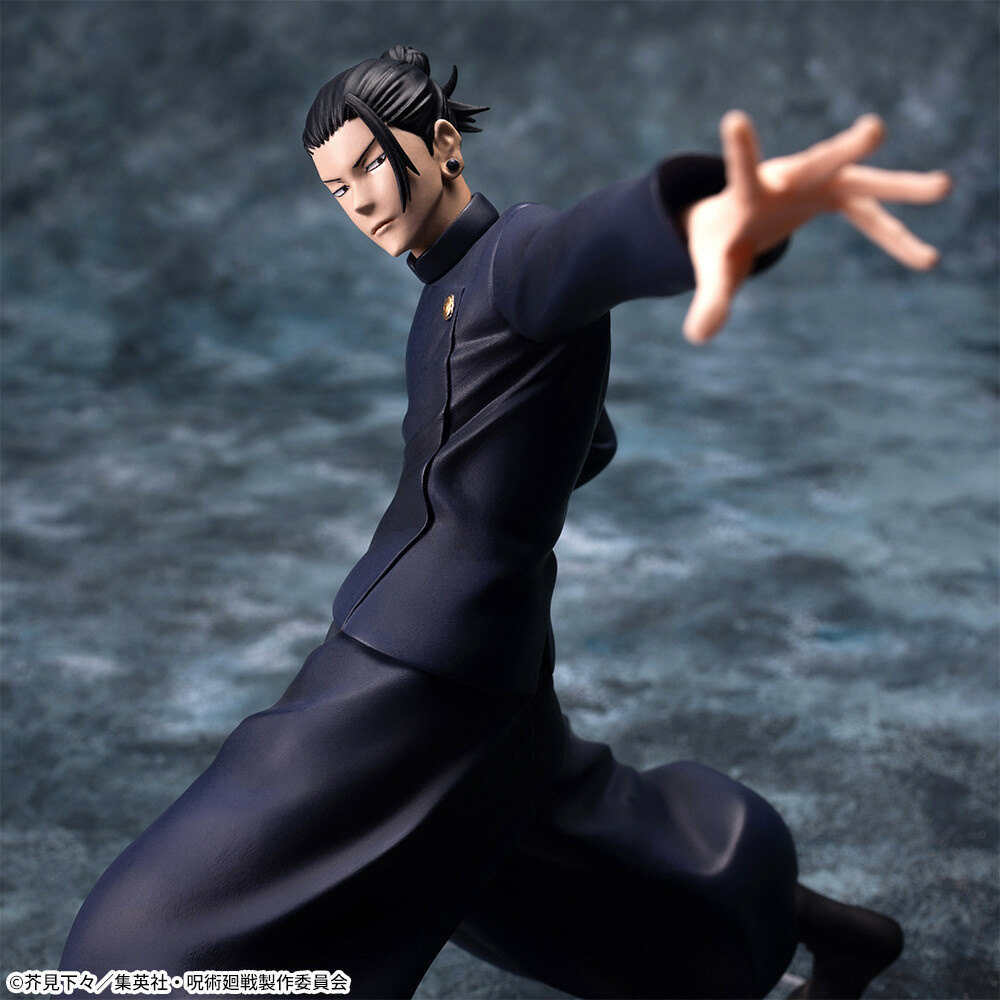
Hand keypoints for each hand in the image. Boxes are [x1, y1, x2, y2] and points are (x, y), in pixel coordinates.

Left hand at [681, 111, 951, 343]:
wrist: (736, 219)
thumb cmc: (720, 243)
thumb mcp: (712, 272)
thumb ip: (710, 299)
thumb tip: (698, 337)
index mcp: (748, 193)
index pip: (741, 171)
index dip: (739, 150)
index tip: (732, 121)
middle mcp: (788, 179)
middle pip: (818, 163)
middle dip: (845, 149)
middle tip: (874, 128)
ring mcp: (818, 183)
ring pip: (863, 182)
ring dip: (900, 187)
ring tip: (944, 187)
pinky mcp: (838, 195)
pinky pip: (873, 218)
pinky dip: (896, 239)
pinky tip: (927, 260)